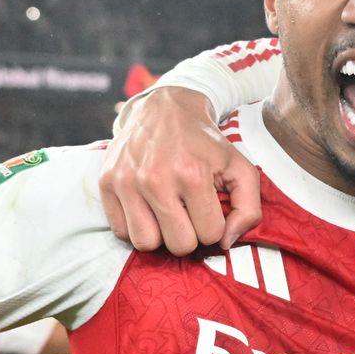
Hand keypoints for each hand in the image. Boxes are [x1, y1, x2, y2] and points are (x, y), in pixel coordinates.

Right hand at [98, 86, 262, 255]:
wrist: (164, 107)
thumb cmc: (205, 143)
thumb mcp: (239, 167)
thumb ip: (248, 208)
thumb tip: (226, 242)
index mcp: (193, 174)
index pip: (210, 235)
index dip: (213, 225)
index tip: (208, 208)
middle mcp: (156, 179)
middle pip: (179, 246)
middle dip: (188, 234)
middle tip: (187, 212)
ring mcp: (127, 181)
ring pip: (146, 244)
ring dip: (159, 234)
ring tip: (166, 212)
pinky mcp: (106, 182)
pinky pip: (121, 232)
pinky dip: (135, 226)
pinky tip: (146, 206)